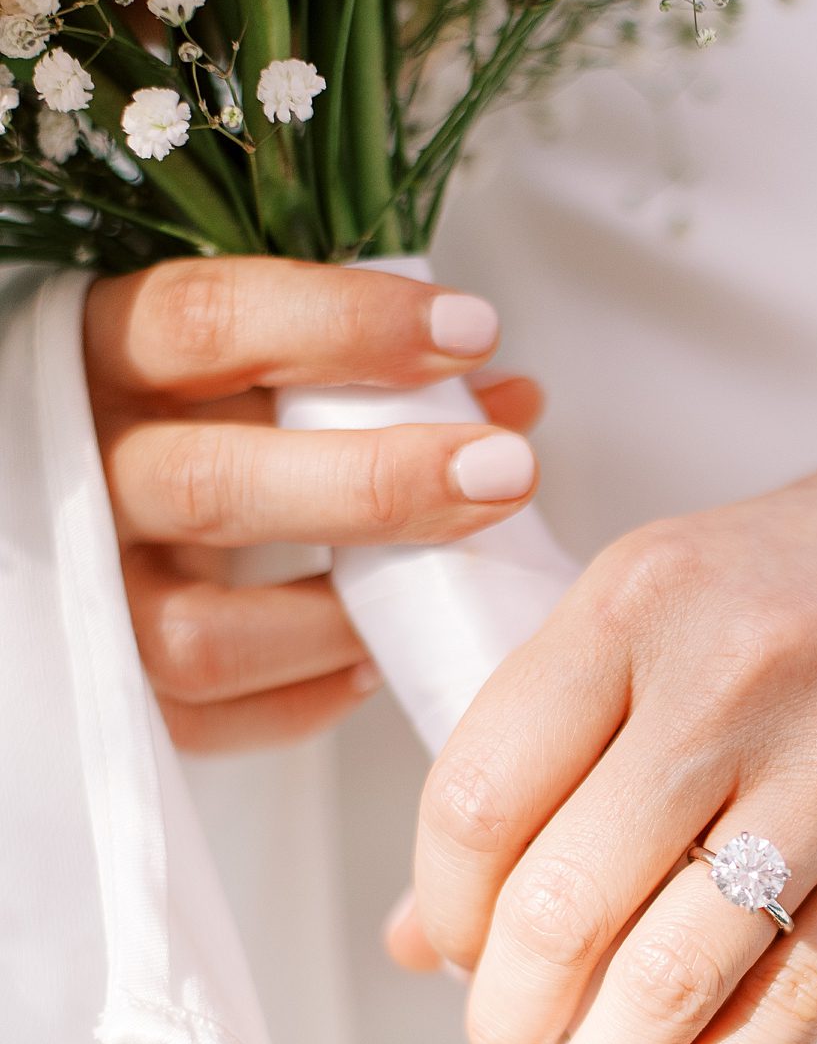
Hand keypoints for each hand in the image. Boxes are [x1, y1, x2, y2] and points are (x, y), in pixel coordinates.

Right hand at [86, 256, 542, 751]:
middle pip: (214, 488)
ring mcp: (88, 595)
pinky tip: (376, 659)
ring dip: (339, 618)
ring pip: (202, 633)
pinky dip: (307, 695)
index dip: (342, 323)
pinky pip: (210, 721)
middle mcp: (78, 478)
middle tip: (505, 468)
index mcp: (105, 361)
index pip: (206, 322)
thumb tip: (511, 400)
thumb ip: (357, 375)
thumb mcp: (244, 373)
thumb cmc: (199, 429)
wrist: (92, 525)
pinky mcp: (115, 693)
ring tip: (436, 589)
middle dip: (377, 482)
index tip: (472, 332)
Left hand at [398, 311, 816, 1043]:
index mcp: (639, 595)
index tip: (446, 959)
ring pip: (670, 976)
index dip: (441, 908)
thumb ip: (550, 747)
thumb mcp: (680, 603)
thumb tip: (419, 936)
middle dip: (503, 1025)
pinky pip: (799, 1005)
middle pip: (561, 903)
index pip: (476, 793)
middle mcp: (732, 674)